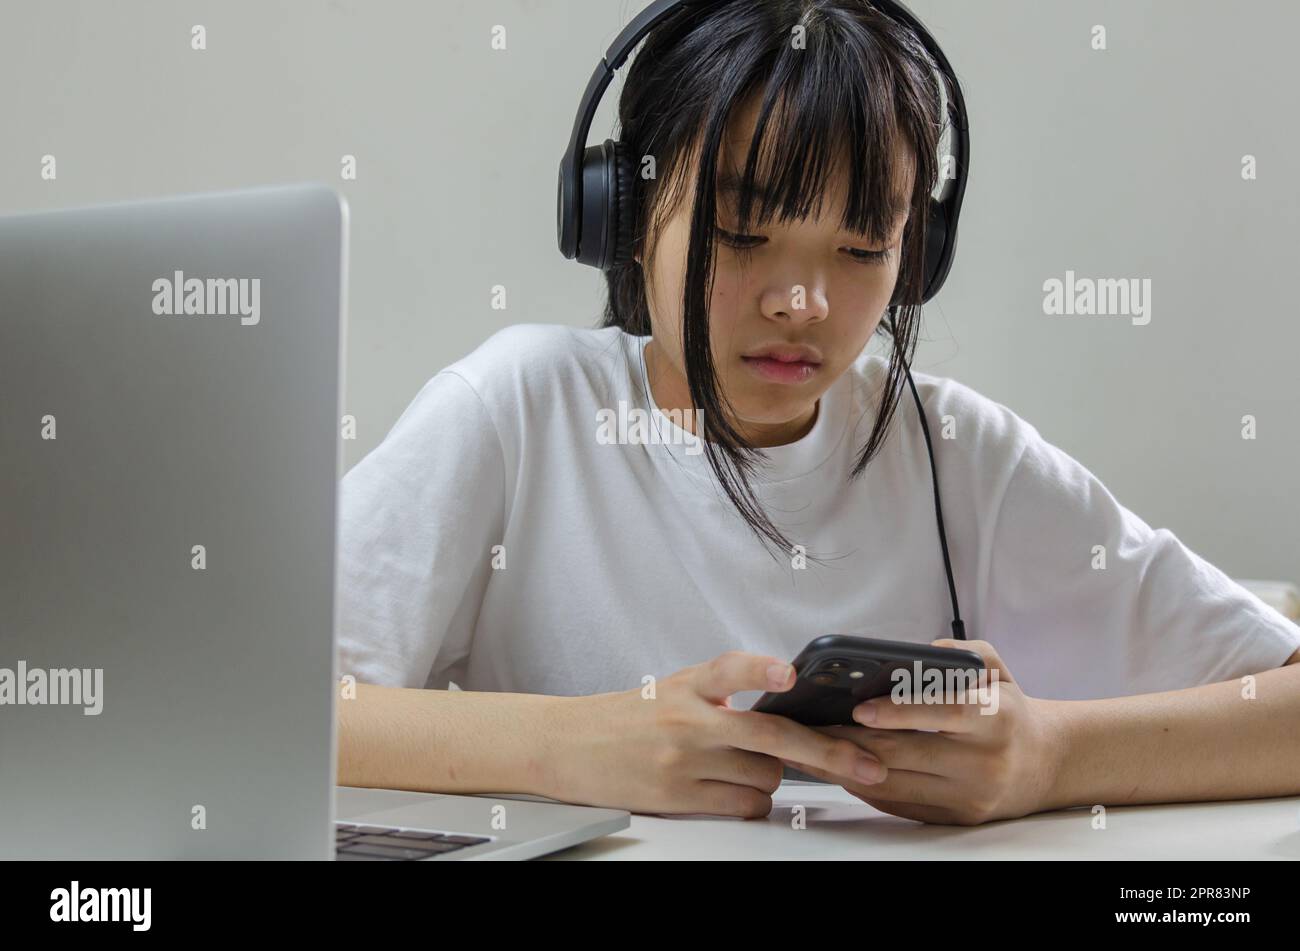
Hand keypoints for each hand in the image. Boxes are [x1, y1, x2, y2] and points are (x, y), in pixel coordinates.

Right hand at [545, 650, 886, 817]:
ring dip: (775, 777)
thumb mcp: (674, 689)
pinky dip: (754, 802)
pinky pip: (744, 806)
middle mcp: (689, 719)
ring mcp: (683, 761)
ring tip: (748, 767)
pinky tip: (735, 791)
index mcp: (689, 684)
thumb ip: (723, 694)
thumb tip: (787, 708)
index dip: (762, 671)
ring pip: (766, 776)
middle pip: (772, 737)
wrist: (570, 745)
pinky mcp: (678, 796)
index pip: (731, 669)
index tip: (789, 674)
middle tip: (867, 764)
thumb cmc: (630, 716)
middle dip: (828, 753)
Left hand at [785, 639, 1066, 824]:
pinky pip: (900, 804)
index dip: (899, 712)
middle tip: (814, 727)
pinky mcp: (955, 818)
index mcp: (995, 719)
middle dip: (854, 740)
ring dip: (848, 767)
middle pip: (907, 753)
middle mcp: (984, 761)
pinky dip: (865, 787)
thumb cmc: (1009, 712)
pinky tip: (839, 769)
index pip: (943, 714)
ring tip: (814, 750)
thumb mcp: (998, 671)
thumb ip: (963, 653)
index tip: (860, 708)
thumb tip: (919, 652)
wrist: (1045, 764)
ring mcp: (969, 795)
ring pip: (896, 784)